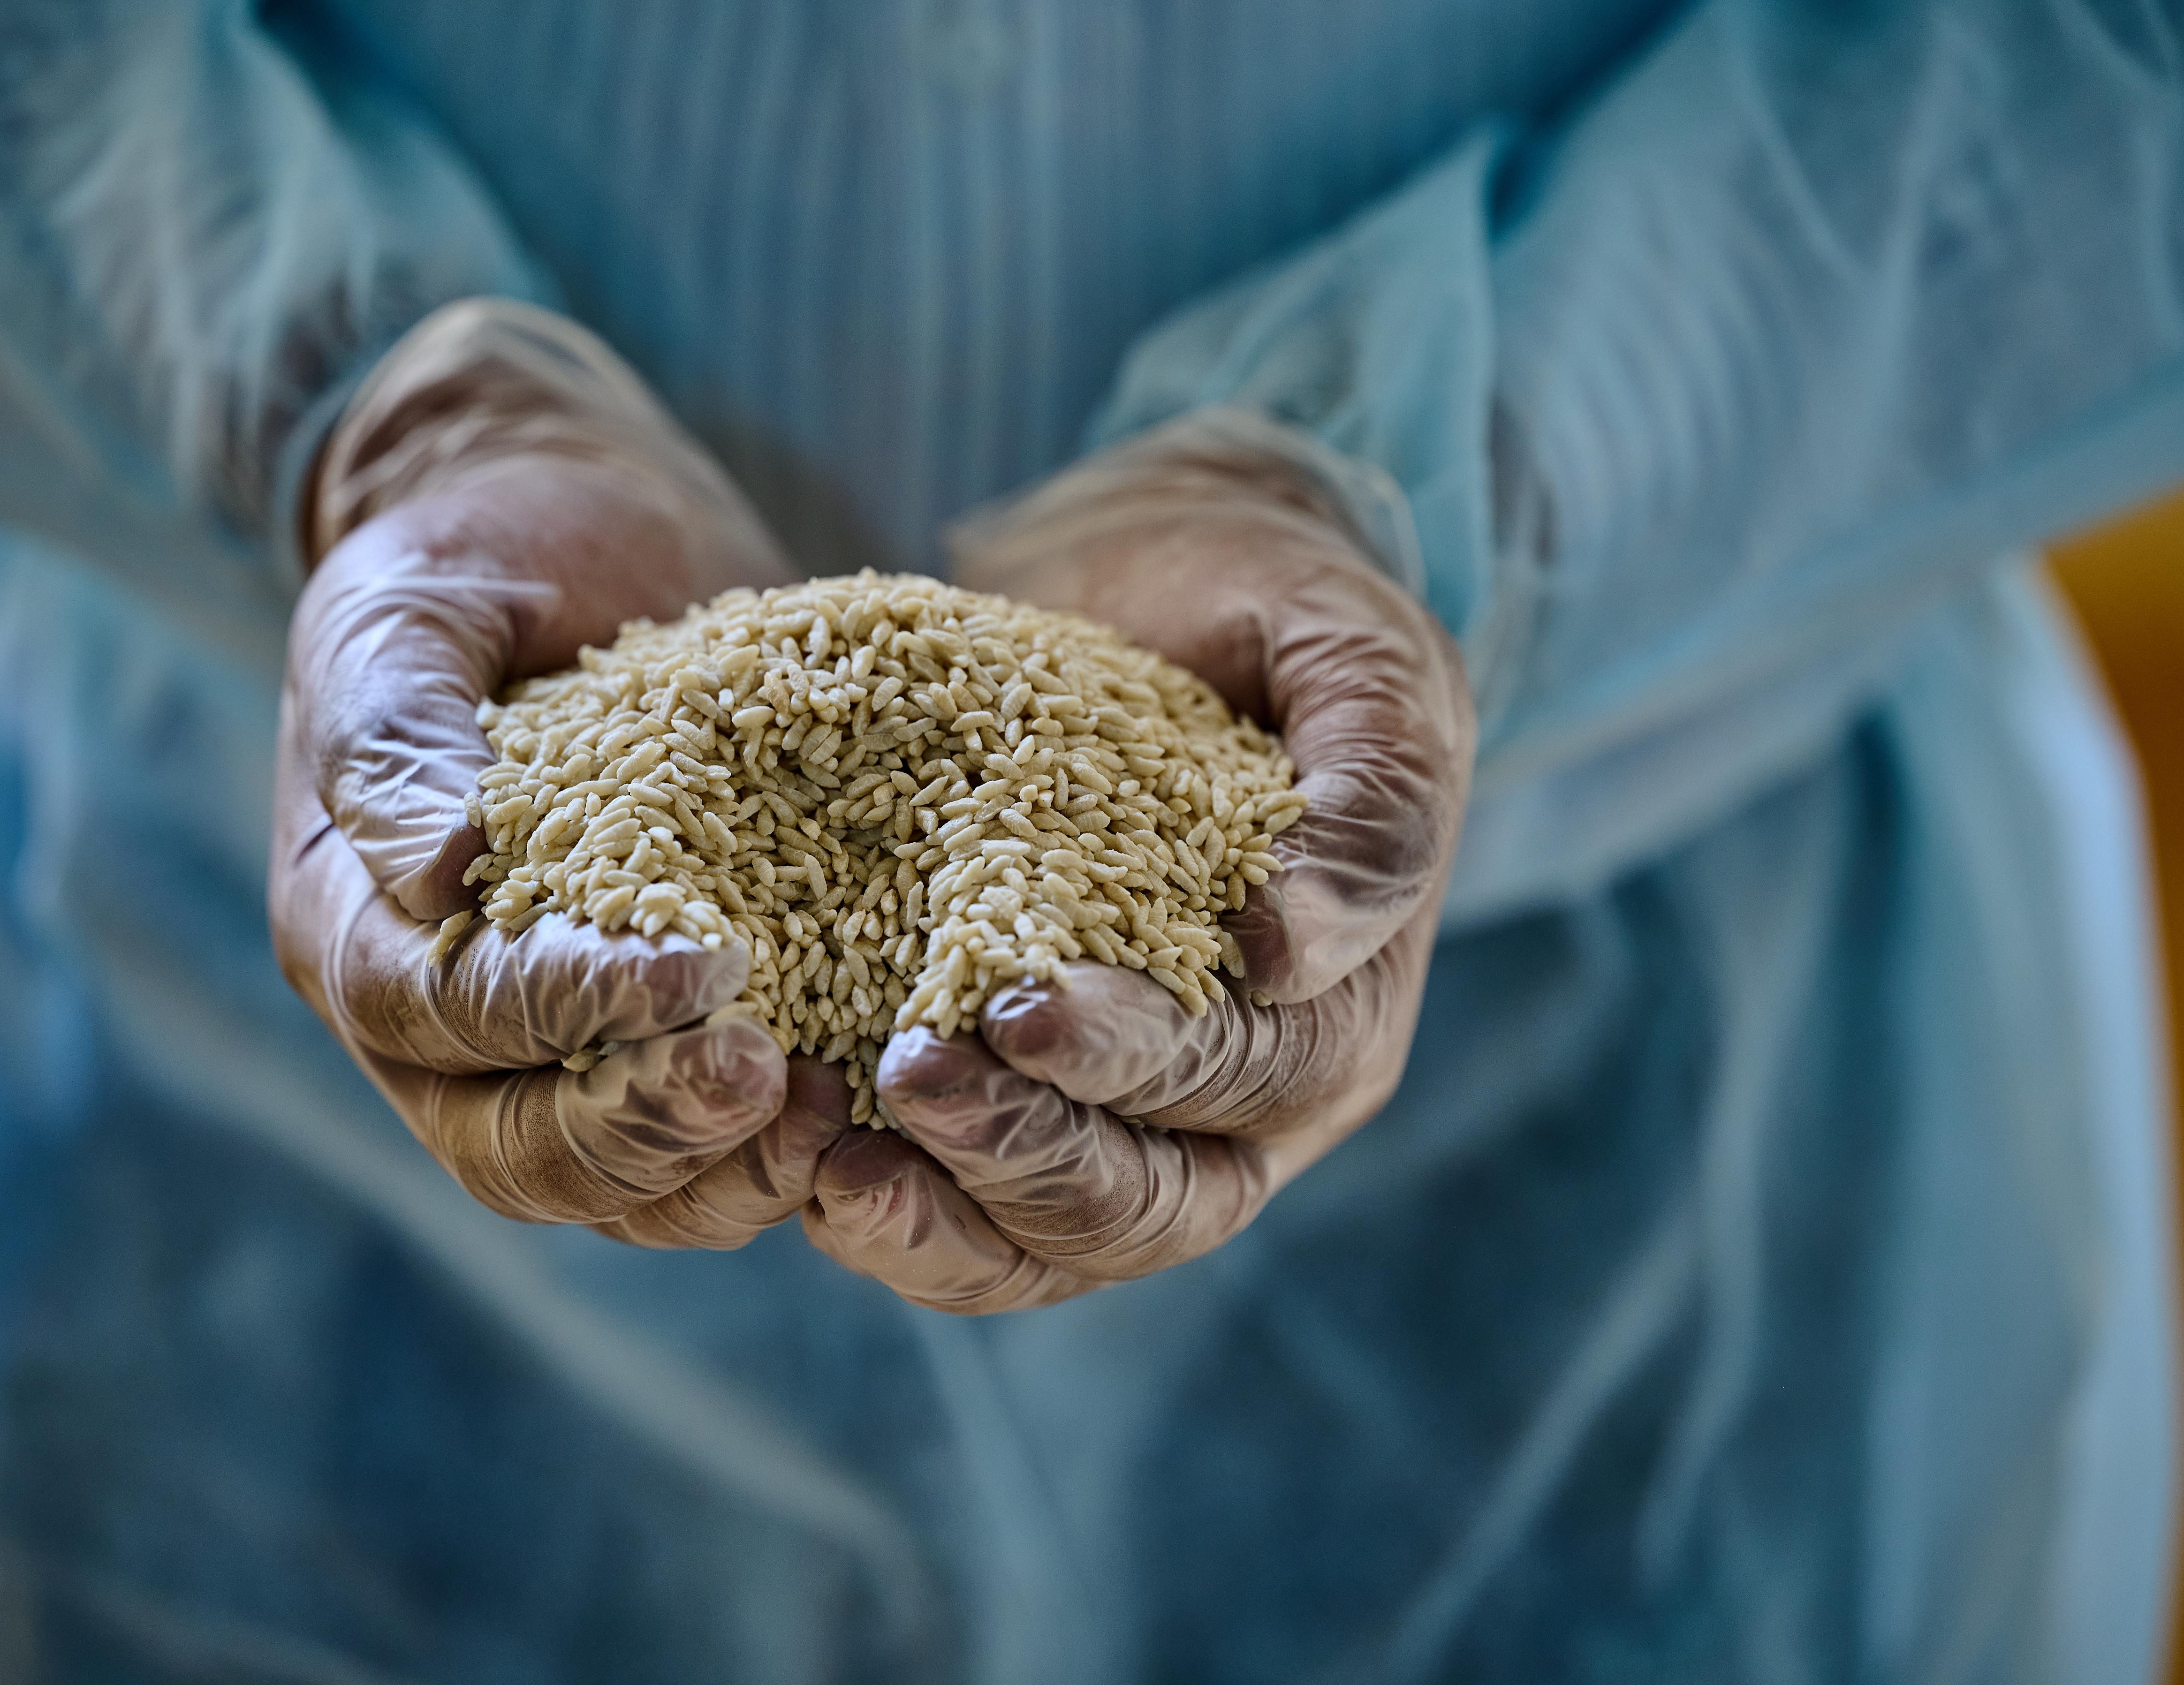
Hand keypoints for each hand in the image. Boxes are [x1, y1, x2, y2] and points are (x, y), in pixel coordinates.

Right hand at [269, 299, 844, 1246]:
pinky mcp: (645, 1047)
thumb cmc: (480, 561)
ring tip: (830, 1115)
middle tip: (773, 1076)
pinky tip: (856, 1112)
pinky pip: (684, 1157)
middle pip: (511, 1146)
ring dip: (712, 1172)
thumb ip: (398, 732)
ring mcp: (540, 1052)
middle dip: (642, 1125)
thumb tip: (436, 871)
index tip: (704, 968)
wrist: (577, 546)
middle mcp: (431, 1023)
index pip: (443, 1012)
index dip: (565, 1008)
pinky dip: (760, 1157)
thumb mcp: (413, 606)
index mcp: (352, 921)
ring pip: (603, 1186)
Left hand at [803, 411, 1475, 1309]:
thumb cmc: (1260, 611)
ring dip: (947, 1216)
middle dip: (1027, 1149)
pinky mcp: (1036, 1126)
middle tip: (907, 1071)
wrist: (1152, 597)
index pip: (1244, 1074)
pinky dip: (901, 1221)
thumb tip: (1299, 948)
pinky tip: (812, 1164)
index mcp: (1339, 1005)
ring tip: (835, 1163)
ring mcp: (1145, 1137)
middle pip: (1154, 1202)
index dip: (1136, 1057)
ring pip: (1059, 1248)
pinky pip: (979, 1234)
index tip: (1020, 1005)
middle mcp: (1254, 1107)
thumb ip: (1371, 776)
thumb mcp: (1344, 645)